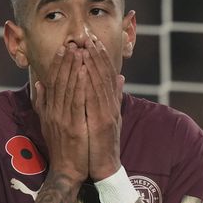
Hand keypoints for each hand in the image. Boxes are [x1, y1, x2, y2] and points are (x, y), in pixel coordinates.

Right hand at [33, 45, 88, 184]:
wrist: (66, 170)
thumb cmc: (61, 148)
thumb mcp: (48, 124)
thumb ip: (44, 104)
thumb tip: (39, 85)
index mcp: (49, 110)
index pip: (52, 82)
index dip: (58, 64)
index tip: (63, 49)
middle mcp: (54, 112)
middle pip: (59, 81)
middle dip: (66, 61)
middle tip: (71, 43)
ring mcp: (63, 119)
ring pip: (68, 88)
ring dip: (73, 68)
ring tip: (79, 51)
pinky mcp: (73, 127)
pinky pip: (77, 102)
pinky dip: (80, 86)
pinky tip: (84, 72)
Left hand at [83, 35, 123, 180]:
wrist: (102, 167)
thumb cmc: (101, 144)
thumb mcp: (108, 117)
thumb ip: (113, 97)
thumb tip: (119, 78)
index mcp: (110, 103)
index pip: (106, 74)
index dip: (101, 56)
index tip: (93, 40)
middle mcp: (110, 105)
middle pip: (104, 74)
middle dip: (96, 53)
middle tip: (88, 35)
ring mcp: (106, 113)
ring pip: (99, 82)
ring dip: (92, 63)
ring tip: (85, 45)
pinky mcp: (100, 122)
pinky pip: (93, 97)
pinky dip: (89, 81)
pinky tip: (83, 68)